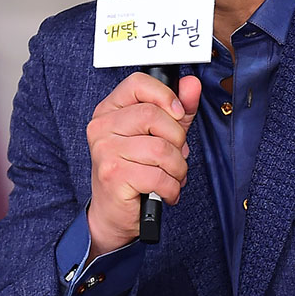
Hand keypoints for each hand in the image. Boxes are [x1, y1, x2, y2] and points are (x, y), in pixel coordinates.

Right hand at [86, 72, 200, 255]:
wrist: (113, 212)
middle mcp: (103, 126)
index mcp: (111, 109)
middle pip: (152, 115)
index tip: (178, 112)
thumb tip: (192, 85)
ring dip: (177, 167)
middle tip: (177, 152)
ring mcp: (105, 151)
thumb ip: (177, 107)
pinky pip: (158, 176)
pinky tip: (165, 189)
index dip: (165, 95)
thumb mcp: (159, 132)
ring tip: (172, 174)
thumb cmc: (135, 169)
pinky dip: (171, 187)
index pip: (138, 83)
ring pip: (160, 148)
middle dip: (177, 138)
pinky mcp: (113, 176)